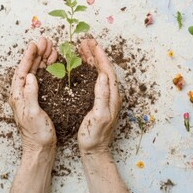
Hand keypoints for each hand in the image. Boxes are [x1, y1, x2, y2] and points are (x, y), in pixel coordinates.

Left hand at [9, 37, 57, 151]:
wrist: (41, 149)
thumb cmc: (37, 134)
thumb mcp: (32, 114)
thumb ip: (30, 94)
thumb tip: (30, 76)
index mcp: (18, 96)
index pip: (22, 71)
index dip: (29, 56)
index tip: (35, 44)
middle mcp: (22, 94)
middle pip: (29, 68)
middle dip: (37, 53)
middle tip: (46, 41)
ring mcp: (31, 96)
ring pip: (36, 72)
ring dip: (43, 59)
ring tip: (52, 48)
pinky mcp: (39, 99)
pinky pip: (43, 80)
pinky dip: (48, 69)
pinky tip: (54, 63)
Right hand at [77, 39, 129, 192]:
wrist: (94, 151)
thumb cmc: (95, 136)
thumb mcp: (99, 116)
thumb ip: (102, 96)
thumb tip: (102, 75)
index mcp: (112, 96)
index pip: (107, 70)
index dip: (100, 56)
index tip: (92, 44)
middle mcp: (110, 95)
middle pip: (103, 68)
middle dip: (95, 54)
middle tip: (85, 42)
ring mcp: (104, 98)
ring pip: (98, 73)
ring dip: (91, 60)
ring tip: (82, 49)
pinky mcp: (97, 101)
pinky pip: (93, 80)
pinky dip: (88, 70)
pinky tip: (81, 67)